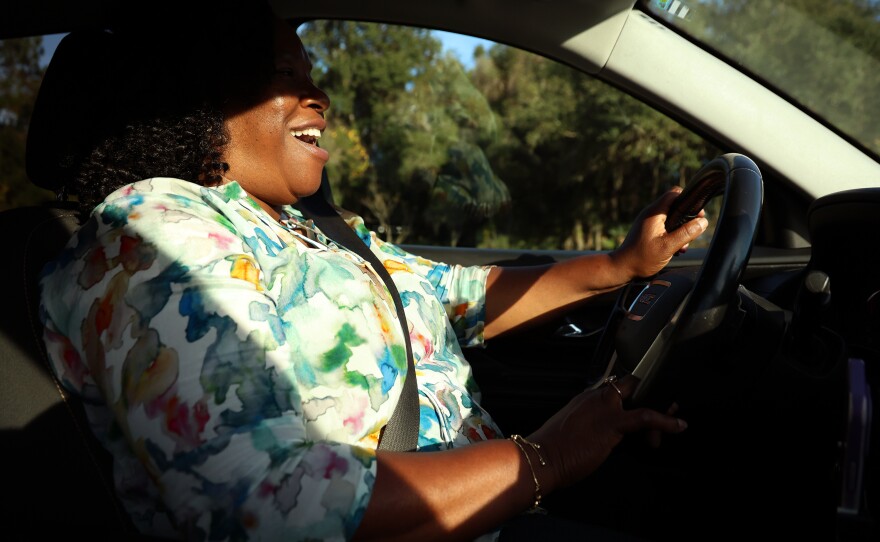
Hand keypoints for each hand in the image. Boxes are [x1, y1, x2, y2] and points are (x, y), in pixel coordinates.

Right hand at [528, 374, 686, 492]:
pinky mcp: (611, 423)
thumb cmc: (552, 451)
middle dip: (652, 392)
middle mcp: (595, 397)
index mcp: (586, 398)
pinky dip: (665, 421)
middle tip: (667, 405)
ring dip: (660, 408)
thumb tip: (604, 436)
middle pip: (632, 385)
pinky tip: (678, 426)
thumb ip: (590, 427)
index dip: (635, 393)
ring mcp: (603, 408)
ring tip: (673, 420)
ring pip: (642, 396)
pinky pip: (645, 417)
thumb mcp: (572, 432)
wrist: (541, 458)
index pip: (616, 388)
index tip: (646, 400)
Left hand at [611, 187, 707, 279]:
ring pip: (672, 219)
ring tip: (682, 246)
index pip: (674, 194)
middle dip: (687, 219)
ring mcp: (649, 222)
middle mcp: (650, 214)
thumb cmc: (642, 258)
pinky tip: (675, 250)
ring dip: (680, 231)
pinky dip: (673, 236)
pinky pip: (665, 228)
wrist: (622, 269)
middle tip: (692, 234)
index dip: (688, 200)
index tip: (697, 214)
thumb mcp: (668, 246)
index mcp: (654, 213)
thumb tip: (703, 222)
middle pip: (675, 206)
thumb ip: (686, 233)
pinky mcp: (648, 231)